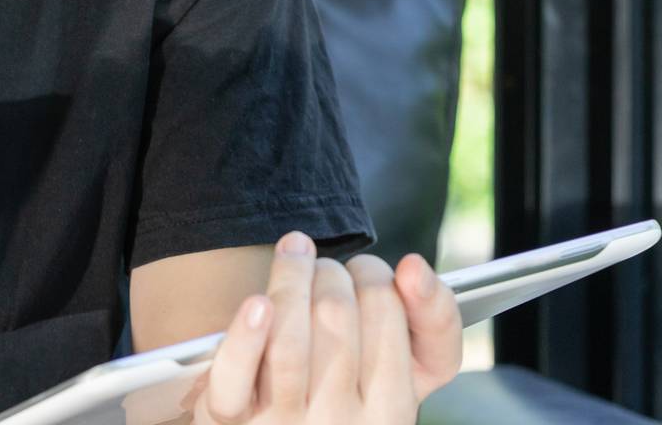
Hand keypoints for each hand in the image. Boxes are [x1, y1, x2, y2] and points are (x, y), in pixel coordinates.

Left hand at [187, 232, 462, 422]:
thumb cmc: (339, 392)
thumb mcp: (399, 371)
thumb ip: (430, 322)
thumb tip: (416, 267)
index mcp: (392, 413)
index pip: (394, 321)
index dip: (378, 278)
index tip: (364, 269)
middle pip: (338, 318)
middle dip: (330, 273)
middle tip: (321, 268)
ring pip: (290, 342)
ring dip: (289, 279)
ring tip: (292, 253)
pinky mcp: (231, 420)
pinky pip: (237, 377)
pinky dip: (245, 335)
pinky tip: (256, 304)